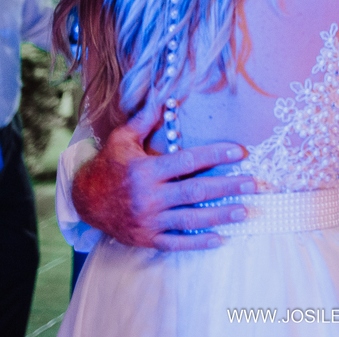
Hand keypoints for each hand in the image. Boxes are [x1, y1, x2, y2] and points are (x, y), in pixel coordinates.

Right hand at [72, 98, 256, 250]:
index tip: (240, 152)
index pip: (188, 161)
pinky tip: (221, 238)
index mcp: (146, 170)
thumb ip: (145, 119)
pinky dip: (199, 243)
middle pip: (196, 192)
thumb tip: (165, 95)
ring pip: (191, 219)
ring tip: (244, 211)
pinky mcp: (148, 238)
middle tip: (252, 183)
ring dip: (221, 215)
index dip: (216, 155)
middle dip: (227, 187)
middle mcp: (149, 197)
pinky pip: (177, 242)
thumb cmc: (108, 165)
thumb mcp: (122, 138)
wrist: (85, 202)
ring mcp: (149, 220)